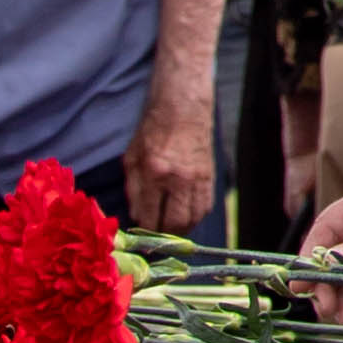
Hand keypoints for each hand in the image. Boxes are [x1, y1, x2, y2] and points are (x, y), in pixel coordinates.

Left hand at [122, 114, 212, 236]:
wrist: (183, 107)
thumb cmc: (153, 129)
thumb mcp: (132, 156)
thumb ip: (133, 189)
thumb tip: (137, 215)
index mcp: (155, 172)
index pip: (151, 215)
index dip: (145, 230)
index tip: (141, 234)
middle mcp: (179, 179)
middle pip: (175, 223)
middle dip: (164, 235)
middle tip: (156, 235)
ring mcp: (198, 179)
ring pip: (193, 218)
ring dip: (181, 229)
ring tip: (170, 228)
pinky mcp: (210, 177)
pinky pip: (205, 207)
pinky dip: (195, 217)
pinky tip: (185, 216)